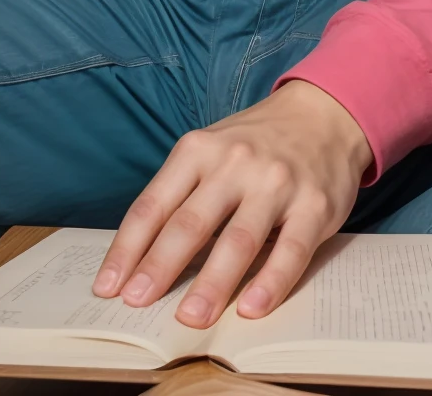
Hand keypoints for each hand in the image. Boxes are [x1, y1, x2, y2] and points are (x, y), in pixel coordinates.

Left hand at [91, 80, 372, 328]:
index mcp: (199, 149)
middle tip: (137, 304)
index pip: (154, 204)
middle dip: (159, 267)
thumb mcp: (211, 150)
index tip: (108, 286)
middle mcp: (235, 162)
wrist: (323, 113)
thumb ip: (182, 194)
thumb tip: (142, 258)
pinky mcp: (314, 205)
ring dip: (211, 284)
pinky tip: (251, 309)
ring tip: (189, 318)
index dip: (128, 248)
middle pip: (190, 223)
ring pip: (238, 240)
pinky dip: (270, 283)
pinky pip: (291, 251)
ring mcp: (276, 183)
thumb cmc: (254, 143)